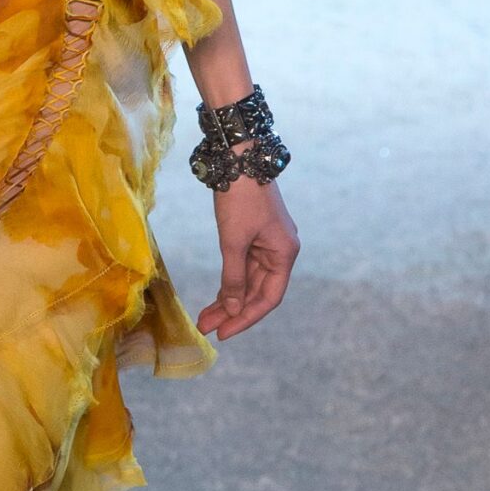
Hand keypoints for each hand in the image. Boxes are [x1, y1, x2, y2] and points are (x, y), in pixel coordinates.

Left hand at [195, 174, 298, 339]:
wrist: (238, 158)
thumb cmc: (239, 197)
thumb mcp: (233, 241)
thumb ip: (233, 277)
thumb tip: (232, 308)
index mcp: (284, 254)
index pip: (268, 298)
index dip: (247, 317)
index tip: (224, 332)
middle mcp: (280, 251)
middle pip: (257, 291)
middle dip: (232, 311)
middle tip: (207, 328)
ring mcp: (267, 243)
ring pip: (248, 281)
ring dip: (228, 298)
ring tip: (205, 318)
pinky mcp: (254, 235)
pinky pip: (243, 267)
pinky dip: (229, 281)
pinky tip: (216, 296)